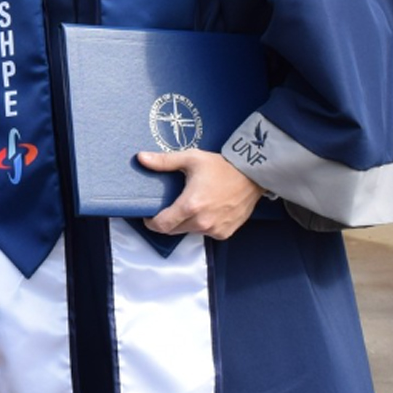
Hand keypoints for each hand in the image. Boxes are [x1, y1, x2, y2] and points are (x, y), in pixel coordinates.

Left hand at [139, 148, 263, 238]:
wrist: (251, 176)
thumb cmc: (220, 167)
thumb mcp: (190, 159)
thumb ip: (164, 161)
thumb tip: (141, 158)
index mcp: (190, 206)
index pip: (162, 225)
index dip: (151, 223)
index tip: (147, 216)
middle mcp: (202, 222)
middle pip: (173, 230)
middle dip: (166, 222)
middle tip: (165, 208)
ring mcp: (215, 230)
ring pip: (189, 232)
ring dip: (183, 223)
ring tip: (185, 207)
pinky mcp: (225, 233)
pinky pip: (205, 233)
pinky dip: (199, 225)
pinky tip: (202, 211)